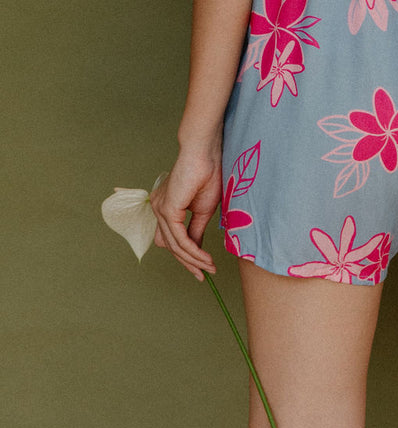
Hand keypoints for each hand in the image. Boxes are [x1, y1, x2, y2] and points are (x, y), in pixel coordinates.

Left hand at [150, 150, 221, 280]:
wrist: (205, 152)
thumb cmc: (207, 172)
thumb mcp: (204, 209)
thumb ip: (196, 230)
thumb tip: (196, 250)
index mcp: (167, 206)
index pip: (171, 238)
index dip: (186, 255)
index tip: (202, 268)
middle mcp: (159, 208)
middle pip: (170, 246)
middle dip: (188, 263)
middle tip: (204, 275)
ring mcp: (160, 209)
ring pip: (175, 245)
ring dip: (193, 259)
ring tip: (209, 267)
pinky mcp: (167, 209)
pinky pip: (179, 238)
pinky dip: (192, 250)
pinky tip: (204, 257)